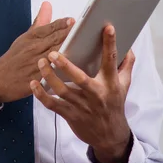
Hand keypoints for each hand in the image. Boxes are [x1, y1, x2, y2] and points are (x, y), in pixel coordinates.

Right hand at [0, 2, 73, 104]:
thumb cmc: (14, 58)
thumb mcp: (24, 38)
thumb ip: (39, 22)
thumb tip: (48, 5)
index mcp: (32, 37)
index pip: (49, 28)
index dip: (61, 24)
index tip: (73, 20)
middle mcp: (34, 49)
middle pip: (54, 40)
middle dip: (69, 35)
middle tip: (83, 30)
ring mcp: (35, 64)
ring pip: (54, 55)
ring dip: (67, 51)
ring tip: (81, 46)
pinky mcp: (37, 79)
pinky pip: (50, 74)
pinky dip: (59, 71)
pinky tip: (71, 69)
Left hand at [30, 25, 134, 162]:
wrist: (109, 135)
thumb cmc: (114, 104)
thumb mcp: (124, 85)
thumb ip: (126, 65)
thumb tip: (128, 46)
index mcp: (110, 83)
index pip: (111, 60)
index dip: (110, 44)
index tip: (107, 28)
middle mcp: (95, 94)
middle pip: (79, 78)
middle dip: (65, 65)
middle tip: (53, 52)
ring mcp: (81, 105)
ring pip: (62, 90)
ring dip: (49, 76)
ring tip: (41, 61)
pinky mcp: (69, 114)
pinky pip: (52, 104)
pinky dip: (41, 95)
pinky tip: (33, 84)